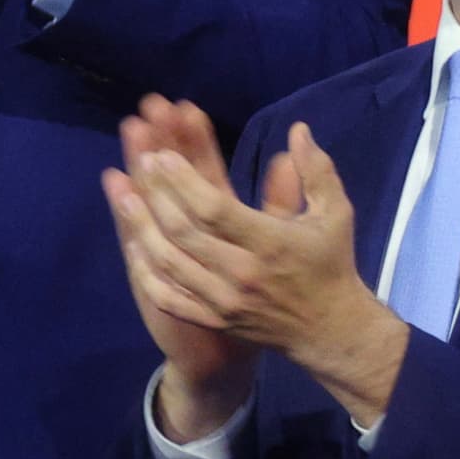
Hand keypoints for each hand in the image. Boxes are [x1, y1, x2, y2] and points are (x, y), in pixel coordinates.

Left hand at [110, 117, 406, 426]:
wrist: (328, 330)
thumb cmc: (329, 264)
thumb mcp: (334, 214)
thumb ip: (315, 171)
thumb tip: (298, 129)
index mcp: (270, 243)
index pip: (215, 209)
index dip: (183, 181)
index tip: (163, 155)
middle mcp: (242, 273)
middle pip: (184, 232)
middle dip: (157, 194)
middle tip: (141, 162)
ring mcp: (223, 301)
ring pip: (169, 263)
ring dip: (142, 227)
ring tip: (124, 196)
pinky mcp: (213, 320)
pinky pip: (169, 298)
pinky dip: (147, 273)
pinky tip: (134, 247)